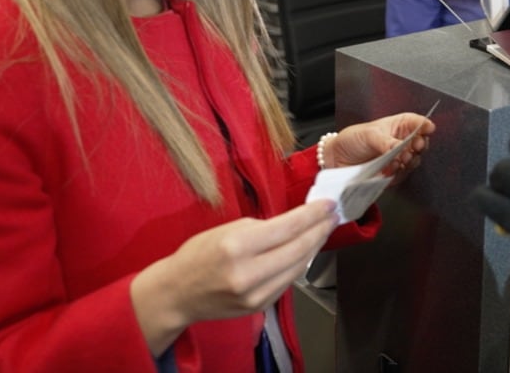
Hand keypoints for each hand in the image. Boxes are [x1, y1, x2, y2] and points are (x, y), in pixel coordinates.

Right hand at [130, 200, 337, 354]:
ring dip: (314, 246)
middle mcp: (248, 272)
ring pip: (298, 266)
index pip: (288, 227)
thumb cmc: (198, 255)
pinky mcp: (259, 306)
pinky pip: (288, 281)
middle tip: (333, 215)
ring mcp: (255, 294)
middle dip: (320, 229)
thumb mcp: (227, 229)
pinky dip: (299, 264)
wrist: (177, 293)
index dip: (313, 214)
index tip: (328, 204)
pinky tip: (306, 251)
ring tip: (323, 230)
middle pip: (298, 248)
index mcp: (237, 246)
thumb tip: (294, 223)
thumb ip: (262, 227)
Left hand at [326, 112, 435, 184]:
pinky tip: (392, 168)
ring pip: (415, 160)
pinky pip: (402, 174)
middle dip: (420, 144)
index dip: (424, 125)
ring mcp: (398, 158)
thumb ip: (386, 142)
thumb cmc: (352, 139)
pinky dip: (399, 172)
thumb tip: (400, 149)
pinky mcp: (393, 173)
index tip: (428, 128)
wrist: (337, 159)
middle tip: (416, 146)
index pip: (416, 123)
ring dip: (411, 159)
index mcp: (398, 126)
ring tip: (403, 158)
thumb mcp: (369, 134)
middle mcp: (401, 142)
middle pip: (421, 142)